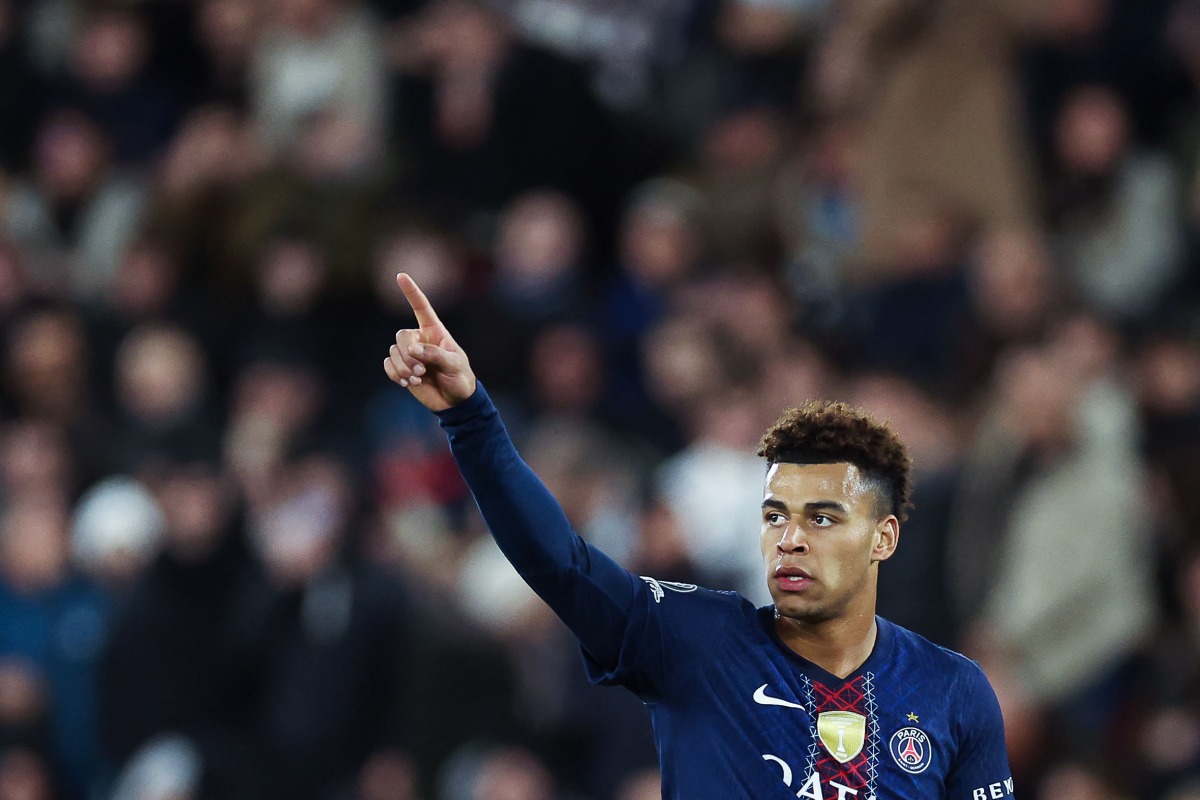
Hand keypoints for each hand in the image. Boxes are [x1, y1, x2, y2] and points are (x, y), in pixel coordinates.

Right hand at [384, 273, 475, 410]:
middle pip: (401, 336)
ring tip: (417, 379)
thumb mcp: (454, 365)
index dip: (411, 292)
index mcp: (435, 332)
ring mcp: (409, 354)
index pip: (421, 308)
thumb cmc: (459, 378)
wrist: (454, 402)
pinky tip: (407, 384)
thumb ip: (435, 355)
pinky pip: (388, 365)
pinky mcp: (401, 369)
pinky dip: (395, 374)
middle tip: (421, 370)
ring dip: (403, 368)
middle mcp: (420, 340)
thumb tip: (412, 350)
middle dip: (408, 355)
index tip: (401, 276)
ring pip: (393, 352)